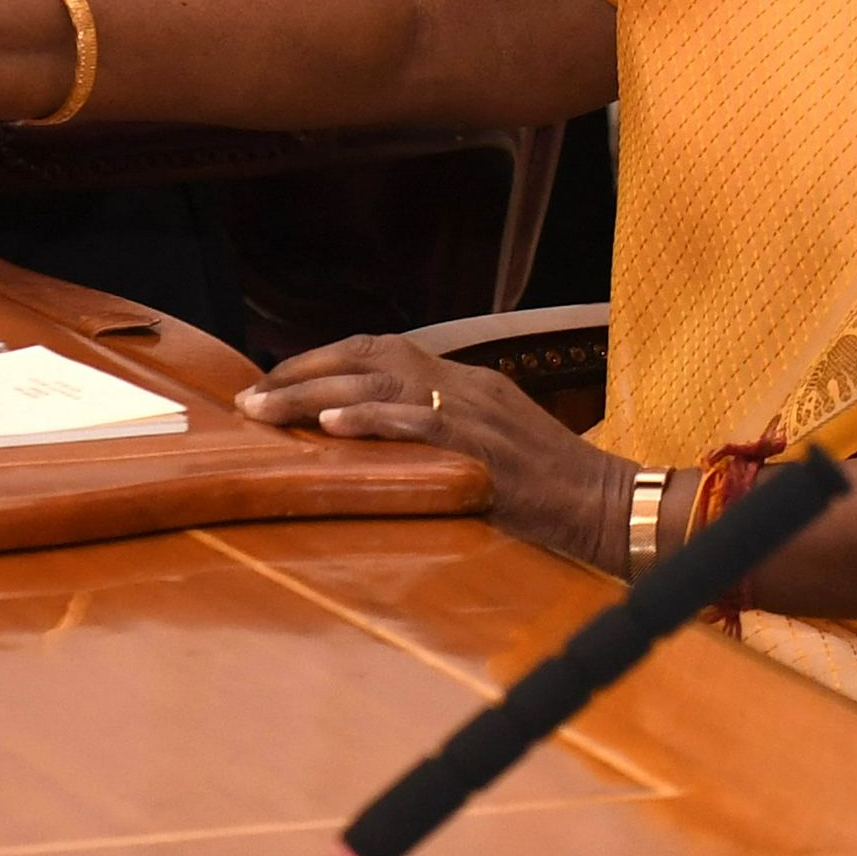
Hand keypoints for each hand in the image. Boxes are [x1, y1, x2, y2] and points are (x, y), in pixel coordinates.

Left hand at [236, 333, 632, 568]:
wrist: (607, 505)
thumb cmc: (549, 488)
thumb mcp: (490, 442)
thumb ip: (438, 432)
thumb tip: (376, 443)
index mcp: (463, 379)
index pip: (379, 350)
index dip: (322, 361)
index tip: (274, 380)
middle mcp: (462, 383)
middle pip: (366, 357)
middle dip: (300, 373)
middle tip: (248, 396)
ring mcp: (471, 410)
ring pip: (377, 383)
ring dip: (312, 395)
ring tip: (262, 410)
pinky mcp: (480, 446)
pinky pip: (416, 424)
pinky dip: (371, 419)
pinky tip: (330, 424)